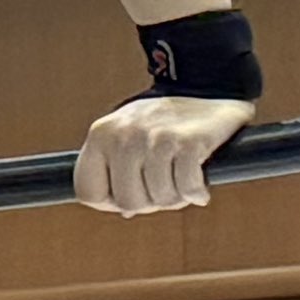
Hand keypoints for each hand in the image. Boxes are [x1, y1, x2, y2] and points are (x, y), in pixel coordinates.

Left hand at [76, 92, 251, 216]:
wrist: (212, 87)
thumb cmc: (166, 121)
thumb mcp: (128, 136)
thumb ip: (116, 169)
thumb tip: (124, 211)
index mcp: (101, 135)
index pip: (87, 192)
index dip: (110, 203)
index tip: (132, 192)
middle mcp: (123, 135)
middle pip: (127, 201)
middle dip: (150, 203)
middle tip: (165, 188)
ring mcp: (154, 137)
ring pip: (160, 198)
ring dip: (176, 198)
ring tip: (183, 181)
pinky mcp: (187, 142)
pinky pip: (187, 188)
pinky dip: (197, 193)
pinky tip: (199, 186)